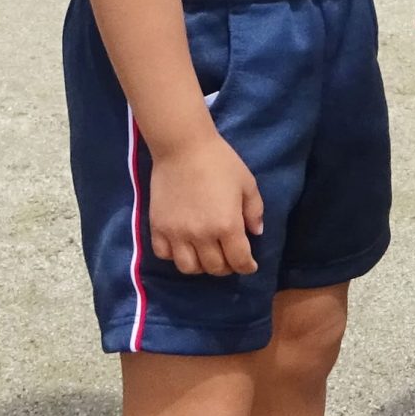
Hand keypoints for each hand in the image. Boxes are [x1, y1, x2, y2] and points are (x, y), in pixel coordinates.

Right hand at [148, 132, 263, 275]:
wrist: (182, 147)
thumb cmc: (220, 162)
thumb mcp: (247, 184)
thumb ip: (254, 211)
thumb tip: (256, 233)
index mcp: (227, 225)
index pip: (239, 261)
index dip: (247, 267)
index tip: (250, 265)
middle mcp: (201, 235)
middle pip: (214, 268)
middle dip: (227, 267)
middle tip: (230, 259)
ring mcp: (176, 233)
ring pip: (188, 267)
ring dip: (201, 266)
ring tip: (206, 255)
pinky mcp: (158, 227)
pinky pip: (164, 254)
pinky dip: (175, 256)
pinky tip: (184, 247)